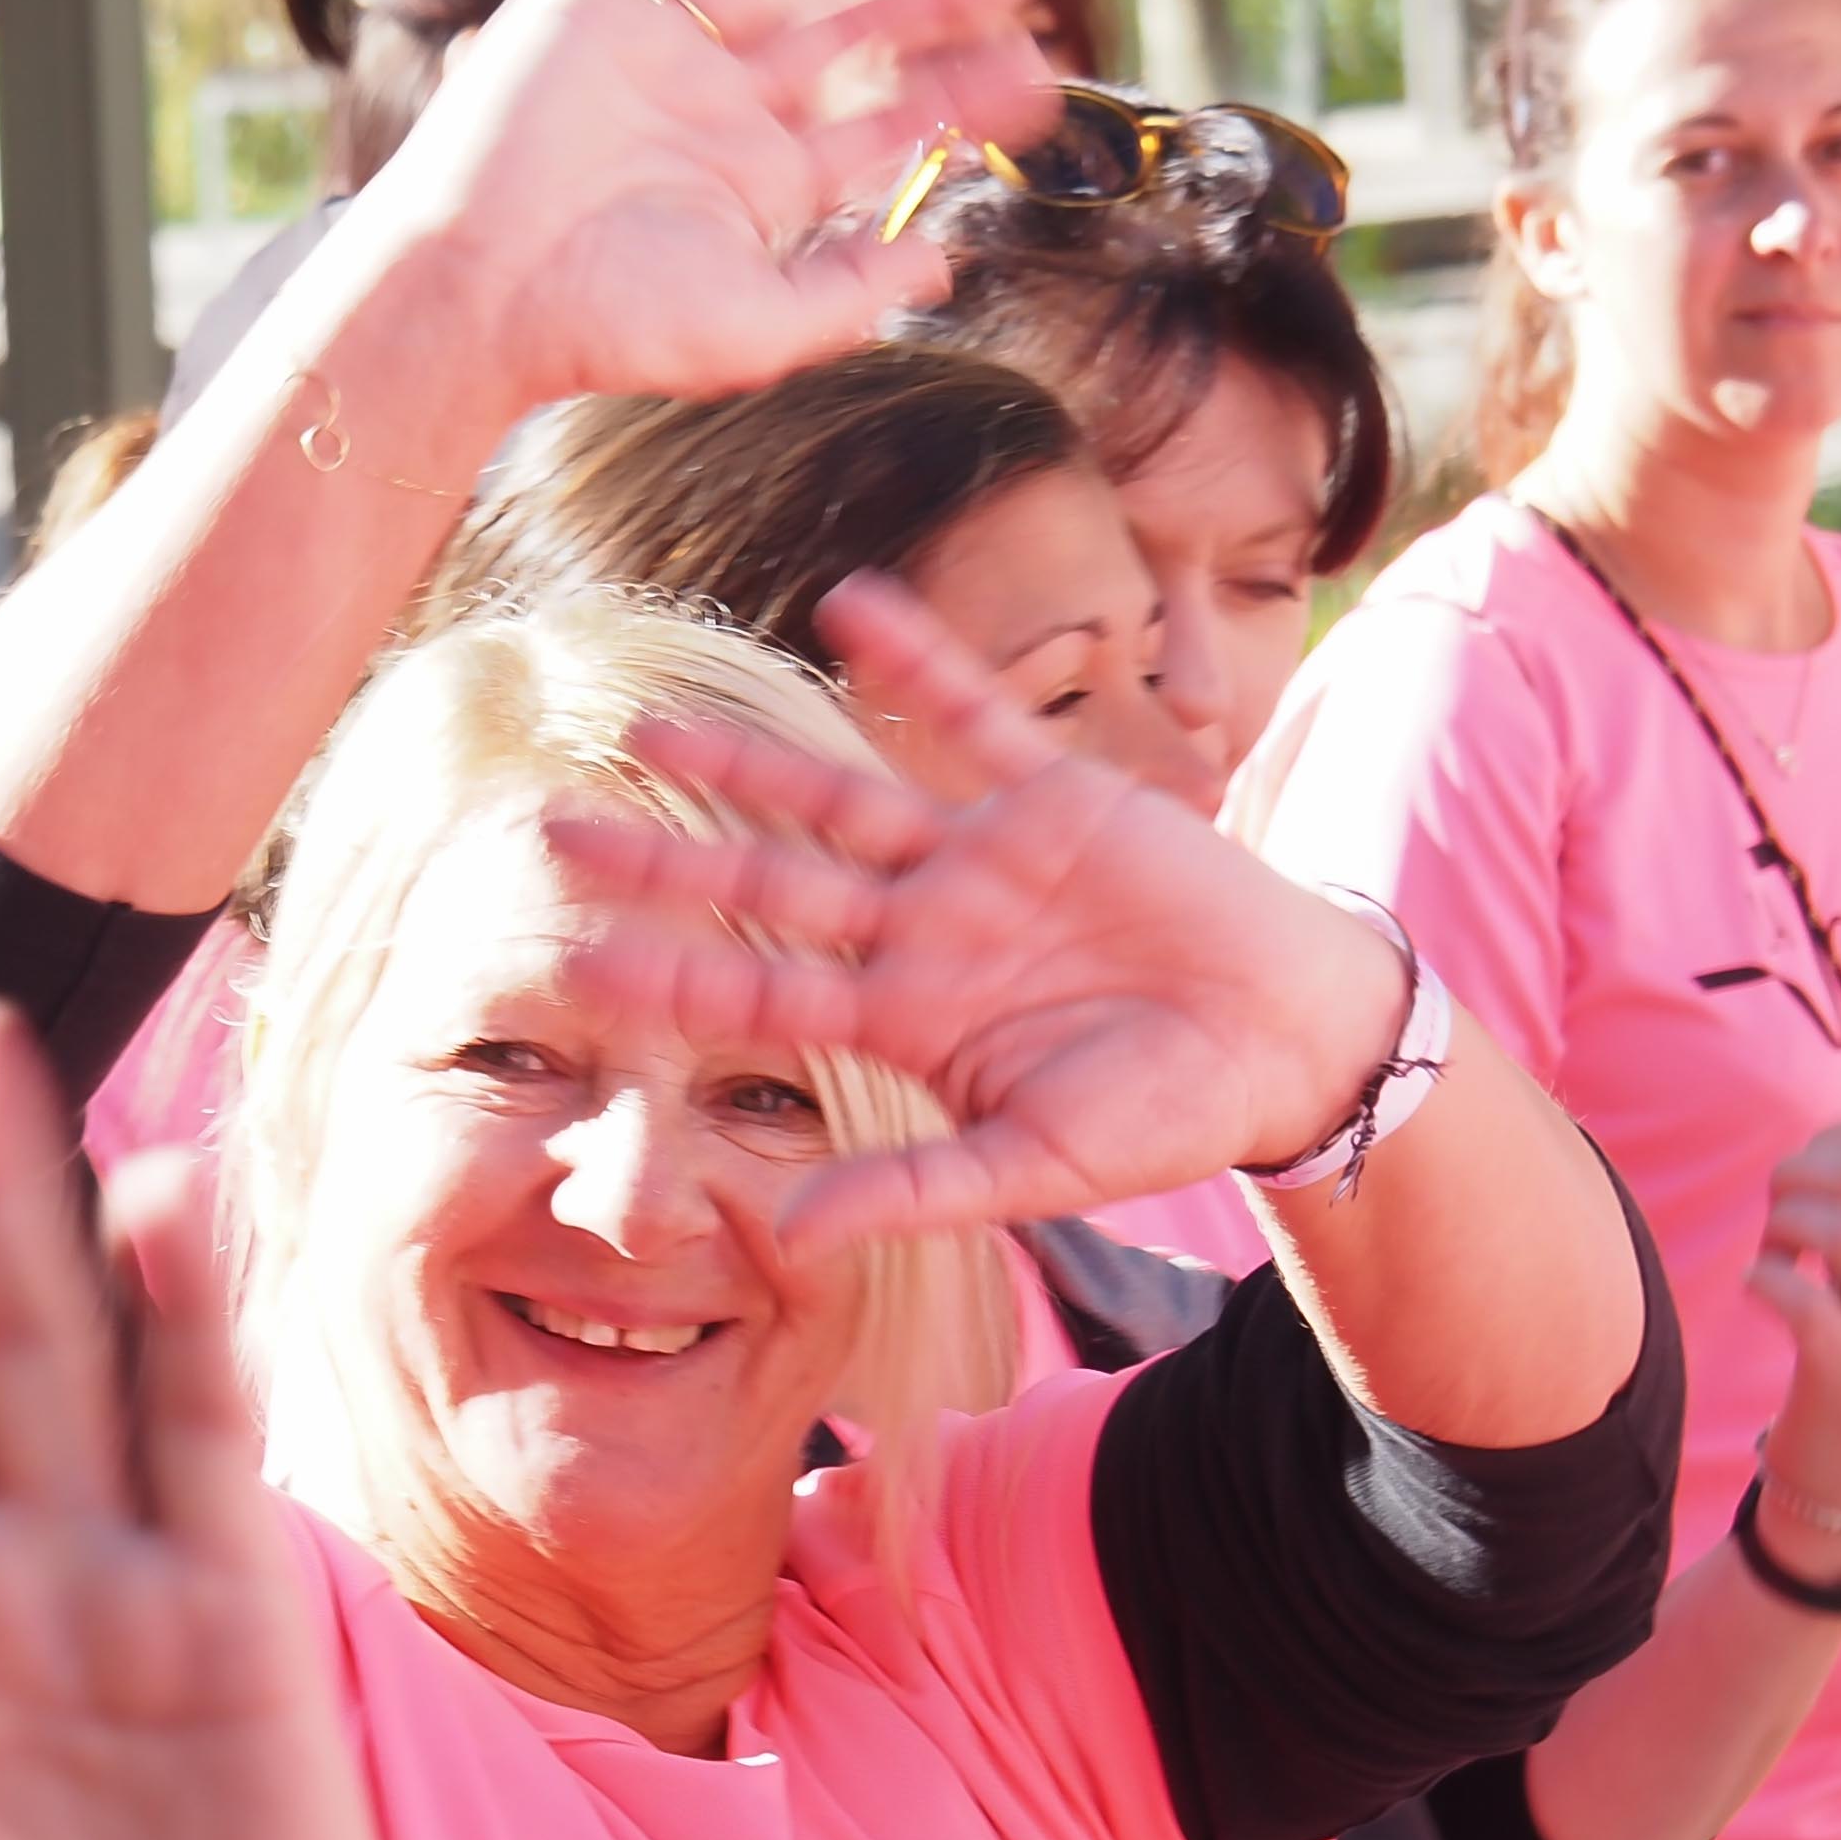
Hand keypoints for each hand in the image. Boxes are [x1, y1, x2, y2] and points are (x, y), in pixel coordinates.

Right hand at [326, 0, 1054, 447]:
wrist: (472, 293)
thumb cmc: (599, 324)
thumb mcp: (752, 327)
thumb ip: (850, 291)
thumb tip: (946, 256)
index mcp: (761, 169)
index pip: (882, 110)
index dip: (958, 81)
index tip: (1034, 56)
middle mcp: (716, 94)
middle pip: (839, 14)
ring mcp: (653, 39)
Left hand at [539, 573, 1418, 1237]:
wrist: (1290, 1044)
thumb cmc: (1165, 1116)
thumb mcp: (1031, 1170)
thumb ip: (909, 1194)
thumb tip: (785, 1240)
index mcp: (905, 1020)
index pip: (760, 994)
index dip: (670, 976)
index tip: (569, 962)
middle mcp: (920, 931)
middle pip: (765, 887)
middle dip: (664, 862)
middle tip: (551, 832)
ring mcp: (978, 859)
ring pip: (837, 800)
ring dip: (746, 763)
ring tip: (649, 723)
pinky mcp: (1055, 799)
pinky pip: (971, 715)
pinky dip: (916, 659)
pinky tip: (849, 600)